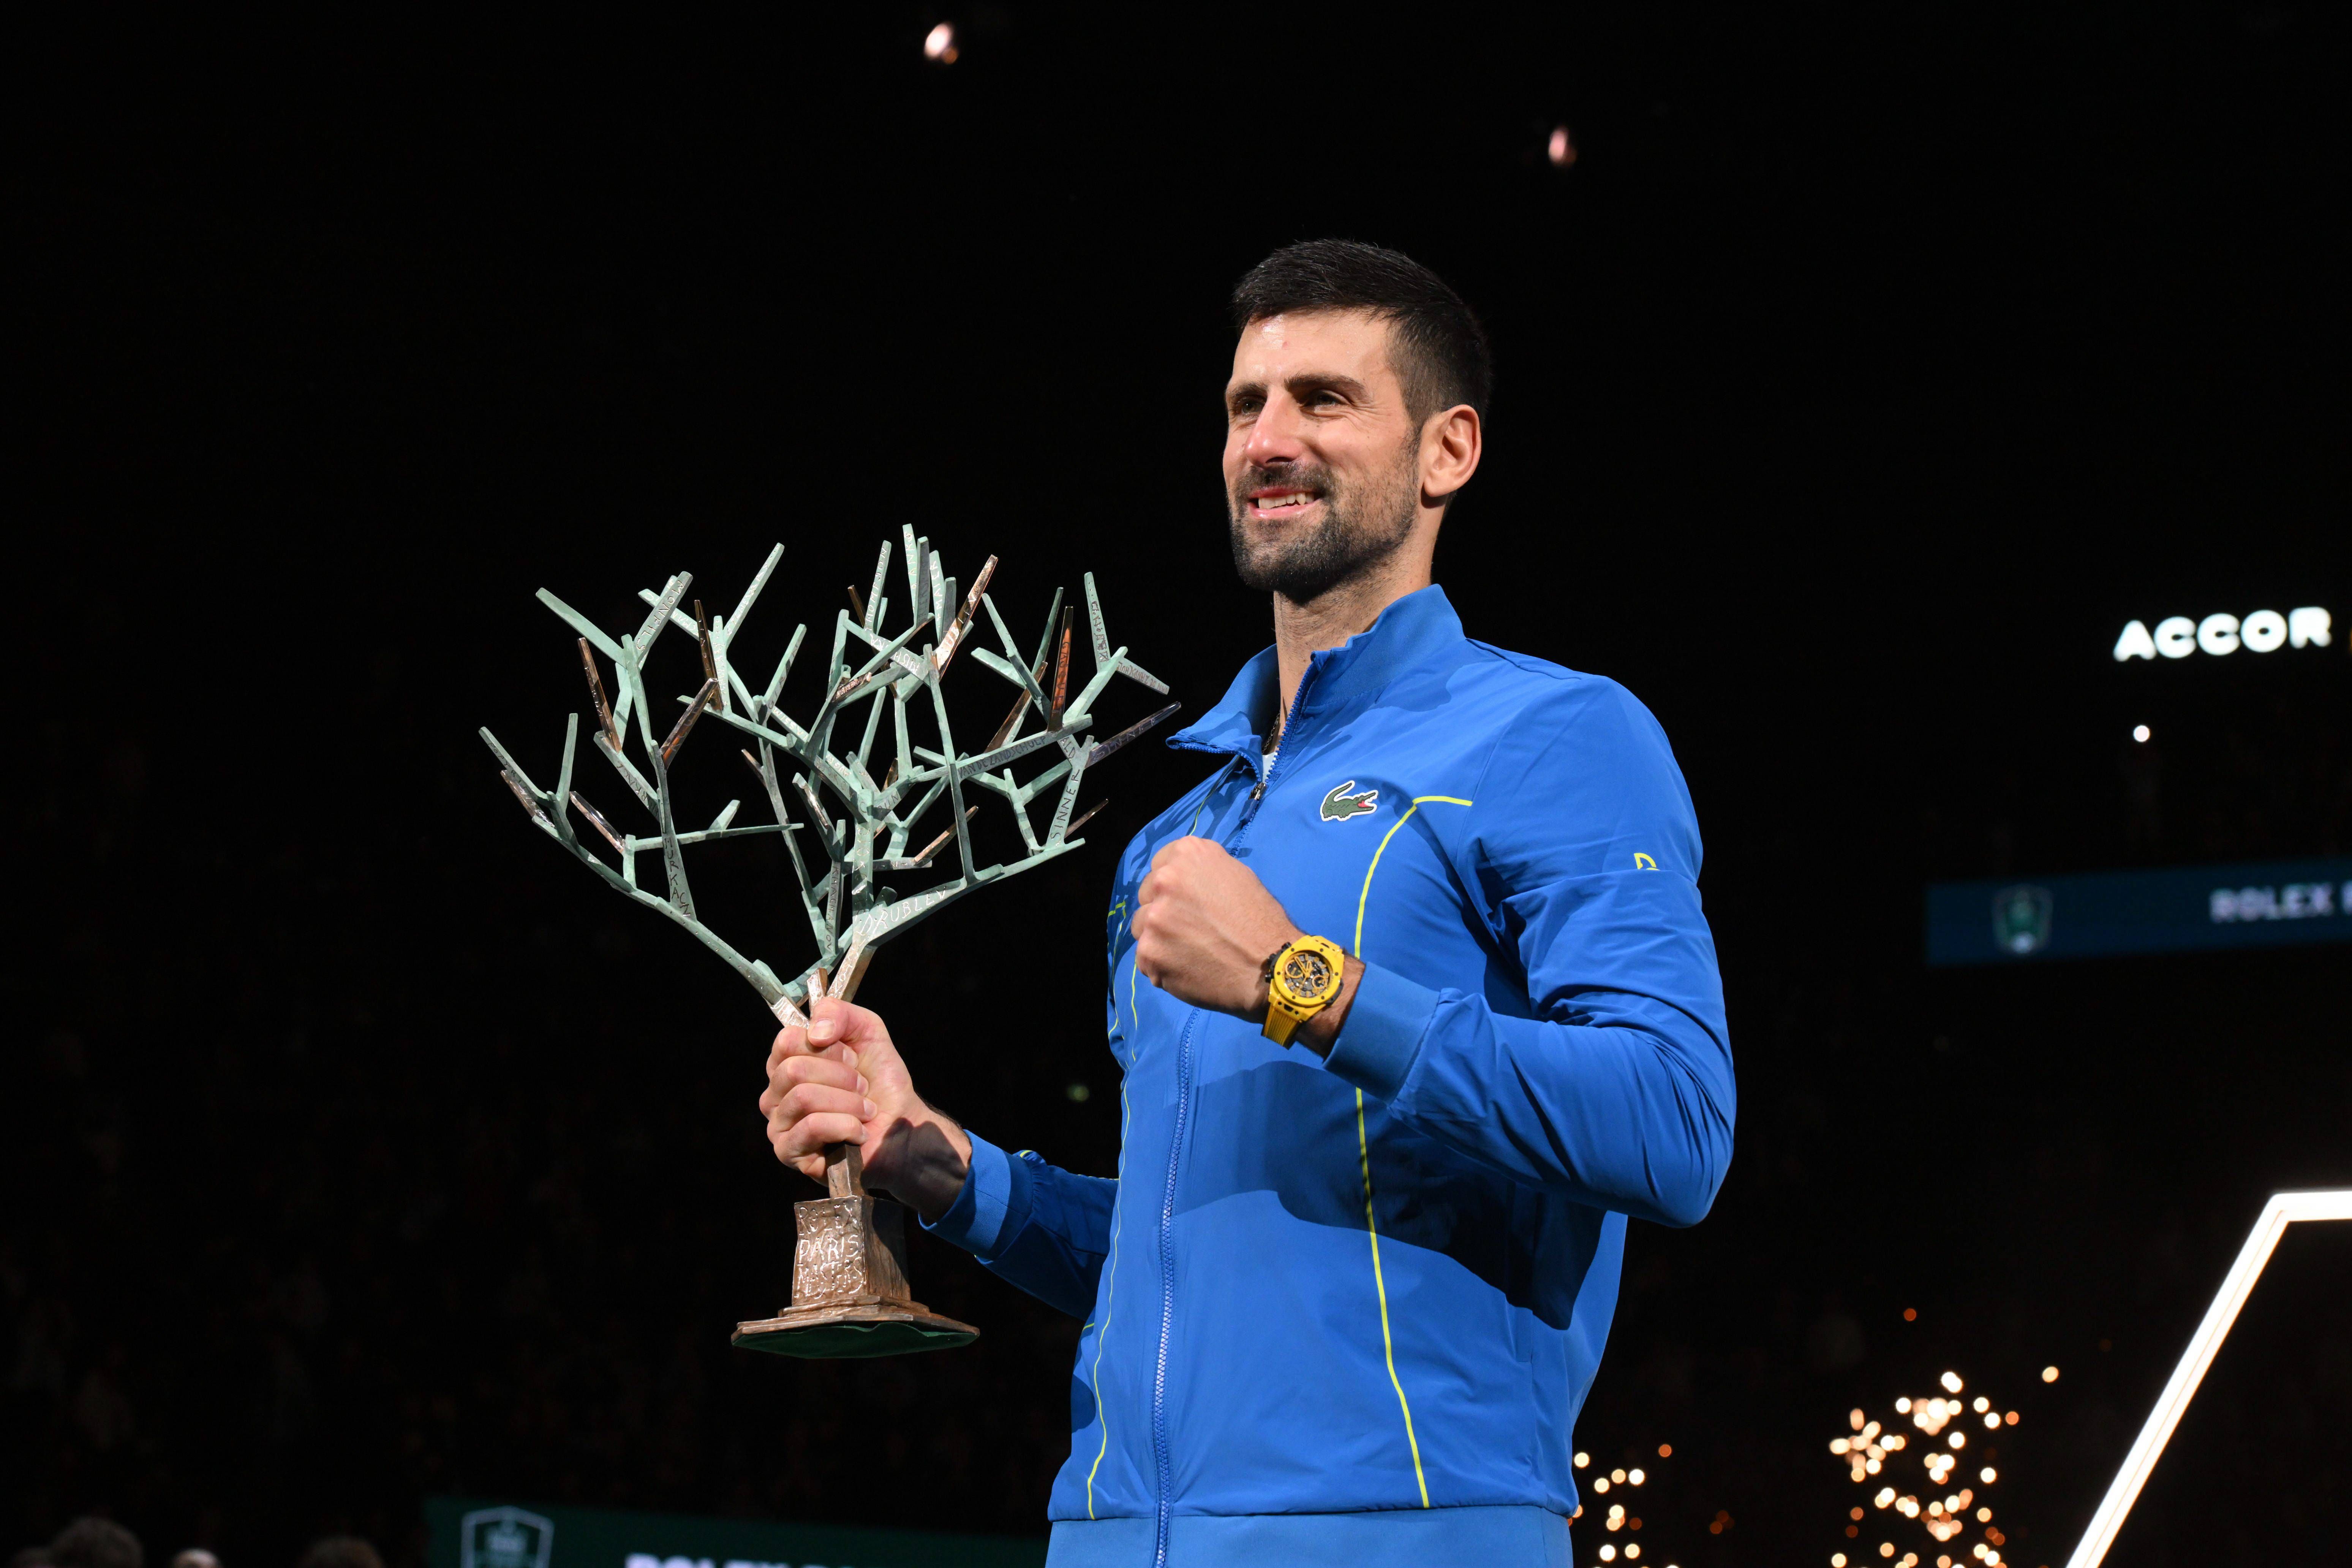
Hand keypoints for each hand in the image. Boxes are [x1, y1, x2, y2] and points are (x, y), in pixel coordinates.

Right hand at [760, 997, 972, 1219]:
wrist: (902, 1126)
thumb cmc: (880, 1081)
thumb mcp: (867, 1031)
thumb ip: (838, 1012)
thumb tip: (814, 1032)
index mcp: (786, 1063)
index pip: (786, 1041)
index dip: (829, 1048)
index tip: (853, 1059)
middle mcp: (775, 1093)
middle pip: (793, 1070)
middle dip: (842, 1077)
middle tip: (862, 1088)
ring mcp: (778, 1124)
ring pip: (803, 1097)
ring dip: (848, 1102)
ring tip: (864, 1110)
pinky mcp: (788, 1152)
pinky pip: (811, 1127)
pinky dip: (846, 1126)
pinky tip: (858, 1133)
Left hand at [1131, 836, 1360, 1049]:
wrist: (1271, 966)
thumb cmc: (1261, 921)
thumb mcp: (1236, 876)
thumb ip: (1202, 874)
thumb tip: (1184, 883)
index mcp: (1187, 854)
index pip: (1160, 867)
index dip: (1173, 888)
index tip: (1188, 903)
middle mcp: (1165, 880)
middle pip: (1147, 896)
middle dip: (1163, 911)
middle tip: (1191, 930)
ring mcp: (1153, 918)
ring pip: (1142, 927)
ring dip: (1159, 939)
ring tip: (1190, 953)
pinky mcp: (1149, 953)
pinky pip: (1145, 959)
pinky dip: (1162, 966)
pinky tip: (1188, 970)